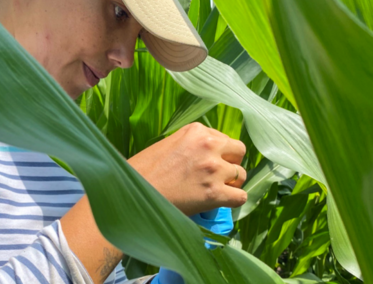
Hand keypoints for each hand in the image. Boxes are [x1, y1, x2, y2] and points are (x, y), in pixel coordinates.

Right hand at [128, 122, 247, 215]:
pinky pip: (240, 197)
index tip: (206, 163)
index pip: (223, 138)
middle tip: (216, 175)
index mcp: (196, 130)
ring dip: (231, 183)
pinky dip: (232, 201)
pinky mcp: (215, 193)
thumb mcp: (167, 145)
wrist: (131, 195)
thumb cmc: (143, 171)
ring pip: (241, 175)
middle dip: (230, 163)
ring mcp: (213, 169)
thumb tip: (209, 154)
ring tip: (214, 190)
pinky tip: (219, 203)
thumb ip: (191, 145)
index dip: (218, 153)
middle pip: (239, 151)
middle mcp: (208, 145)